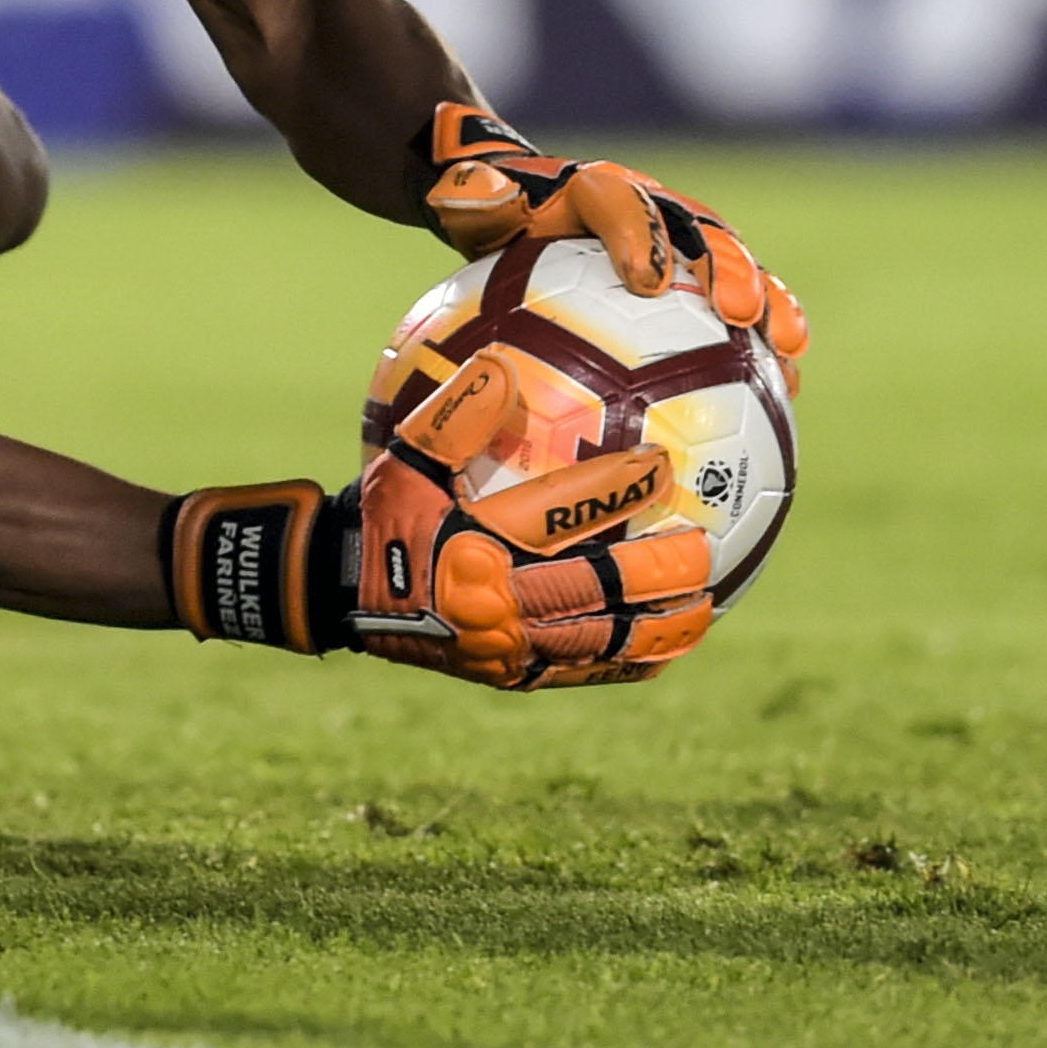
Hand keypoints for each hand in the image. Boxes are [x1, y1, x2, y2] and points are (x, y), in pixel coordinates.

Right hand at [163, 347, 715, 686]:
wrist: (339, 593)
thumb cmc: (381, 514)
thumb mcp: (402, 455)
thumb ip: (452, 416)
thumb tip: (502, 369)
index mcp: (472, 547)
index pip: (556, 516)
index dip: (612, 492)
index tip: (663, 470)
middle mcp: (494, 606)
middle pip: (590, 590)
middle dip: (652, 574)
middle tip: (703, 549)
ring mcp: (505, 652)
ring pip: (596, 642)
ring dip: (654, 627)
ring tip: (707, 607)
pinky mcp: (511, 678)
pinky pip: (582, 673)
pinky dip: (627, 663)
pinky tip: (665, 651)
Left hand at [419, 103, 808, 390]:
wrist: (522, 208)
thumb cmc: (495, 214)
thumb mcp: (470, 202)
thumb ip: (471, 197)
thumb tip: (466, 193)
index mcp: (597, 190)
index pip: (619, 201)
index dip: (639, 235)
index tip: (648, 283)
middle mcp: (652, 209)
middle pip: (698, 231)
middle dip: (726, 268)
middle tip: (740, 314)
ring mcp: (682, 243)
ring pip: (736, 267)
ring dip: (769, 304)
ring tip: (790, 351)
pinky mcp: (698, 278)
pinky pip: (741, 307)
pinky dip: (765, 342)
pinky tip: (788, 388)